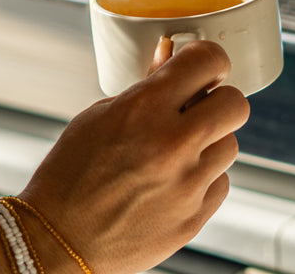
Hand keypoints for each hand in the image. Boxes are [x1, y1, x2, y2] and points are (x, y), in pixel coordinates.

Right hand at [19, 39, 249, 273]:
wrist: (58, 238)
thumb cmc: (71, 170)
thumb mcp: (100, 114)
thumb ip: (145, 86)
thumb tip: (170, 56)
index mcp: (143, 108)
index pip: (206, 60)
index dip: (209, 57)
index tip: (205, 64)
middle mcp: (172, 144)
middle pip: (236, 103)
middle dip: (220, 98)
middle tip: (199, 105)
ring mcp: (187, 184)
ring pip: (231, 143)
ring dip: (210, 139)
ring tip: (177, 148)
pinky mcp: (194, 217)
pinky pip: (220, 181)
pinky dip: (204, 175)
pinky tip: (174, 178)